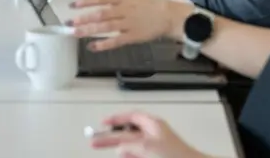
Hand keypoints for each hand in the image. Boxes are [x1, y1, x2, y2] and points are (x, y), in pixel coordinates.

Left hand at [69, 0, 191, 50]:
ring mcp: (128, 23)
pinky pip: (115, 41)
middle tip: (69, 23)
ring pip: (105, 27)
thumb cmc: (150, 6)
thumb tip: (97, 6)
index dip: (86, 1)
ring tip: (76, 33)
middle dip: (83, 18)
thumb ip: (115, 2)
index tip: (73, 5)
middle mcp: (124, 9)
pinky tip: (92, 46)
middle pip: (100, 14)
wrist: (169, 15)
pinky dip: (103, 44)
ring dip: (89, 30)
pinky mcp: (133, 36)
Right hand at [88, 111, 207, 157]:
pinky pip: (139, 154)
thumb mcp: (146, 146)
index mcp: (153, 124)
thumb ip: (130, 144)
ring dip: (120, 147)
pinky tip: (123, 157)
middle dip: (113, 135)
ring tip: (107, 148)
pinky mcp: (157, 157)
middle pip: (129, 131)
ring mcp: (156, 146)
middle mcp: (154, 133)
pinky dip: (130, 155)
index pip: (131, 117)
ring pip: (133, 144)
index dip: (116, 119)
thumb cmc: (172, 154)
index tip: (102, 124)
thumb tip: (118, 146)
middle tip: (97, 140)